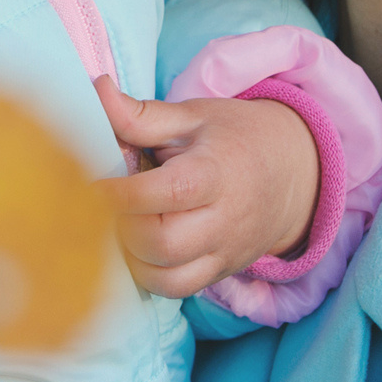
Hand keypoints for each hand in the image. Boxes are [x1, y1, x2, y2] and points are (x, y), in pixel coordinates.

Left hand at [93, 75, 318, 298]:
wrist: (293, 174)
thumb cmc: (235, 139)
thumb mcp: (194, 117)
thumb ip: (141, 114)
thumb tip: (96, 90)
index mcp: (215, 173)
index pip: (167, 193)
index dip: (121, 193)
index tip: (88, 183)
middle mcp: (223, 220)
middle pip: (164, 243)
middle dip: (121, 228)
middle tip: (102, 207)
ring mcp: (224, 252)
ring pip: (167, 277)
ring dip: (130, 258)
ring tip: (117, 227)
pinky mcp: (219, 273)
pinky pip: (176, 290)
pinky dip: (147, 276)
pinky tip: (133, 249)